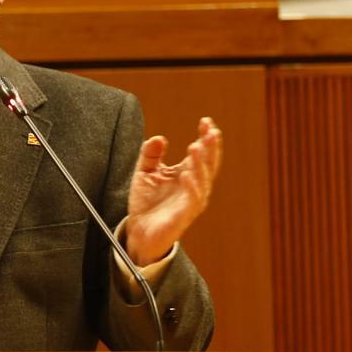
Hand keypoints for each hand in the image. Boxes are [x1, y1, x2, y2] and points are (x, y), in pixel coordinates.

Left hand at [124, 117, 222, 264]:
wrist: (140, 230)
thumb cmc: (146, 202)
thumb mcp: (144, 172)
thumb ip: (150, 154)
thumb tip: (159, 138)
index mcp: (186, 172)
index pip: (202, 152)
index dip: (206, 136)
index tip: (206, 121)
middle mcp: (194, 185)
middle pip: (208, 163)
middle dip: (211, 147)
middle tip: (212, 131)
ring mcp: (192, 199)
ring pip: (202, 179)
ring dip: (200, 163)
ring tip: (195, 147)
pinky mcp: (185, 214)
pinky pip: (192, 199)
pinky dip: (192, 186)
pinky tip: (187, 175)